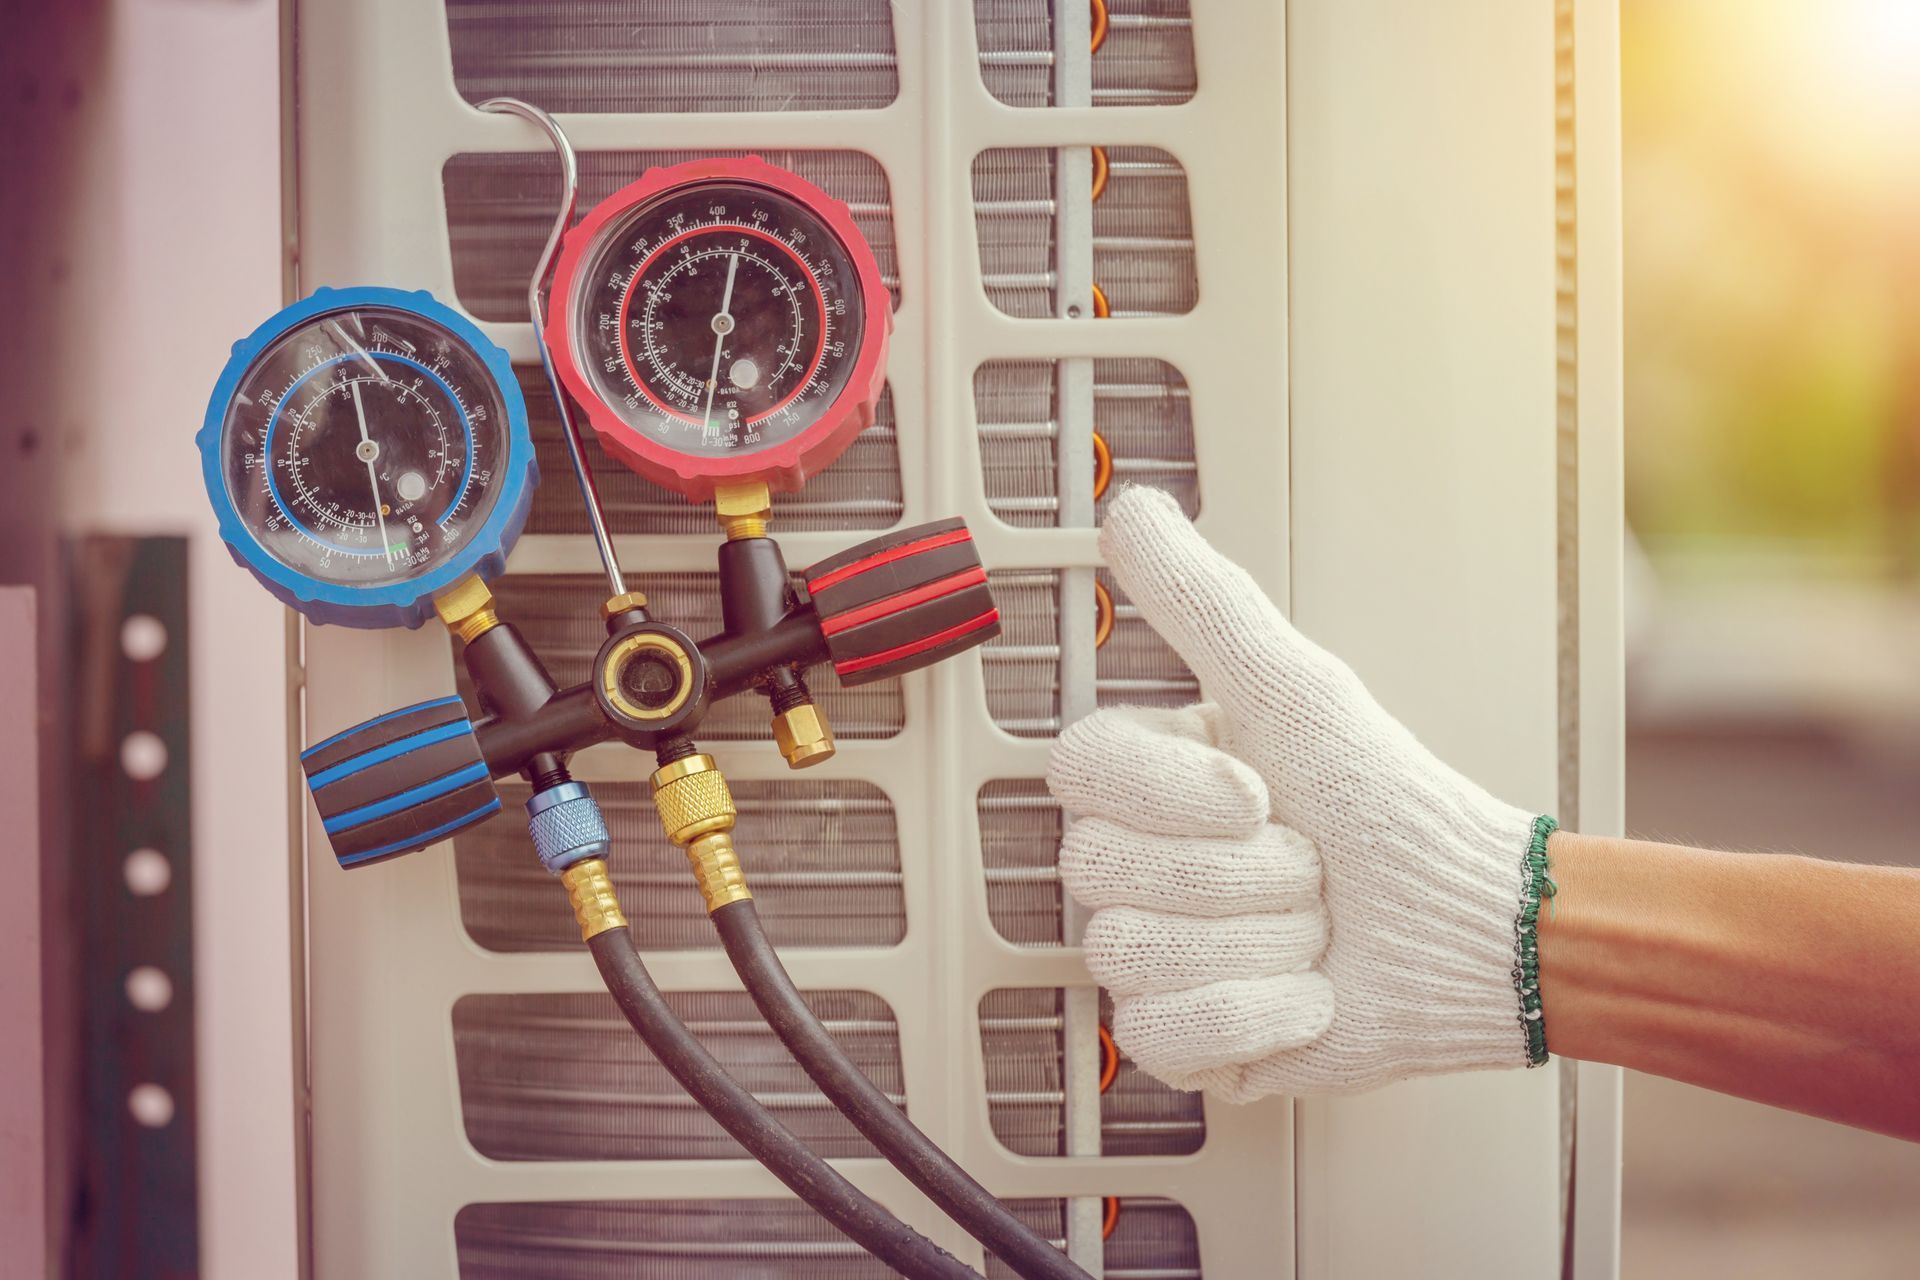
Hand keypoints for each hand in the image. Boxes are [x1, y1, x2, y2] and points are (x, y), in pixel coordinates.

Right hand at [1047, 488, 1552, 1099]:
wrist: (1476, 931)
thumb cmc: (1395, 808)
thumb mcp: (1298, 690)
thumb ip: (1204, 602)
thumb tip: (1135, 514)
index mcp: (1153, 781)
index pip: (1077, 773)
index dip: (1170, 791)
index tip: (1254, 791)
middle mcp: (1141, 865)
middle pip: (1102, 870)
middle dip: (1240, 872)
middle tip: (1303, 863)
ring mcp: (1158, 954)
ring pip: (1132, 951)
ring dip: (1259, 941)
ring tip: (1310, 928)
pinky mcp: (1185, 1039)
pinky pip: (1163, 1035)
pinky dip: (1256, 1015)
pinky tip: (1302, 992)